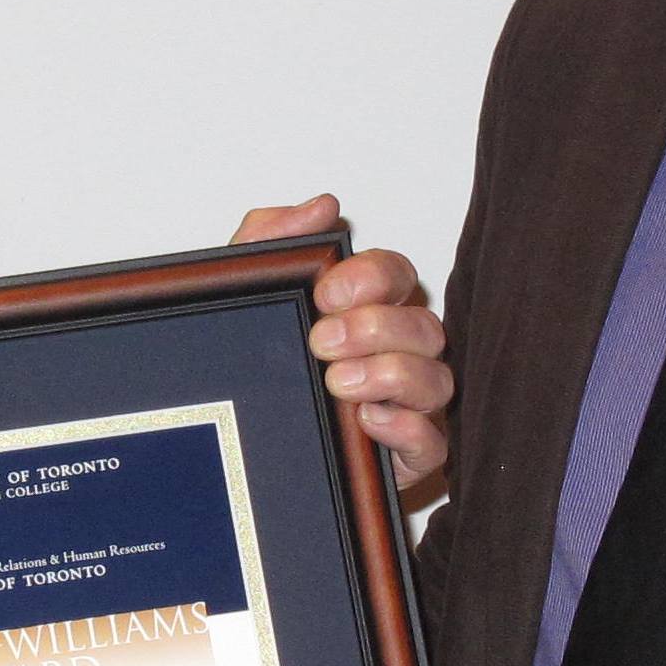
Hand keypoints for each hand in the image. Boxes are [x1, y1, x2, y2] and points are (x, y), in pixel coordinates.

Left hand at [232, 194, 450, 484]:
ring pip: (437, 380)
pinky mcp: (404, 458)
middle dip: (376, 328)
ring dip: (391, 376)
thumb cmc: (256, 368)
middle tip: (321, 343)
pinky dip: (407, 429)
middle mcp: (396, 354)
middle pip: (425, 326)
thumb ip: (273, 241)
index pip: (396, 275)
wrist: (228, 447)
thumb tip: (323, 208)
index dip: (371, 278)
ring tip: (338, 384)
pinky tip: (366, 422)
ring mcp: (406, 407)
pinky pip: (433, 443)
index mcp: (366, 311)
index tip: (324, 294)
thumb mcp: (247, 298)